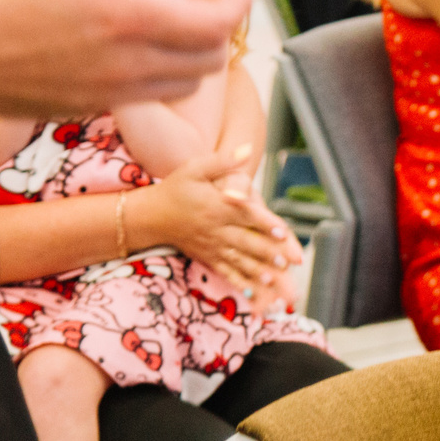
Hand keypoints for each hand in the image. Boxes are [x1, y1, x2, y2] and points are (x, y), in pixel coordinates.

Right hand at [0, 0, 251, 116]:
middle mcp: (128, 62)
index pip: (223, 18)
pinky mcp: (87, 108)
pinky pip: (146, 91)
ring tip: (170, 14)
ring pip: (186, 80)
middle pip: (213, 55)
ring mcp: (108, 93)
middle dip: (222, 20)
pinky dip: (157, 67)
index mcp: (129, 14)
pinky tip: (130, 38)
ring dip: (193, 49)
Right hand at [140, 145, 297, 297]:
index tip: (281, 231)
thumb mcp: (195, 168)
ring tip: (275, 280)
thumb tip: (247, 149)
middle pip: (246, 241)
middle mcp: (216, 228)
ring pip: (238, 260)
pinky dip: (239, 282)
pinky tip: (253, 292)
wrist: (149, 216)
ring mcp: (211, 245)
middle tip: (290, 261)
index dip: (265, 223)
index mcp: (216, 206)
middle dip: (269, 252)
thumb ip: (223, 161)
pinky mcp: (207, 257)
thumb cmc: (176, 188)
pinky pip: (225, 271)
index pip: (245, 215)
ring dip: (257, 270)